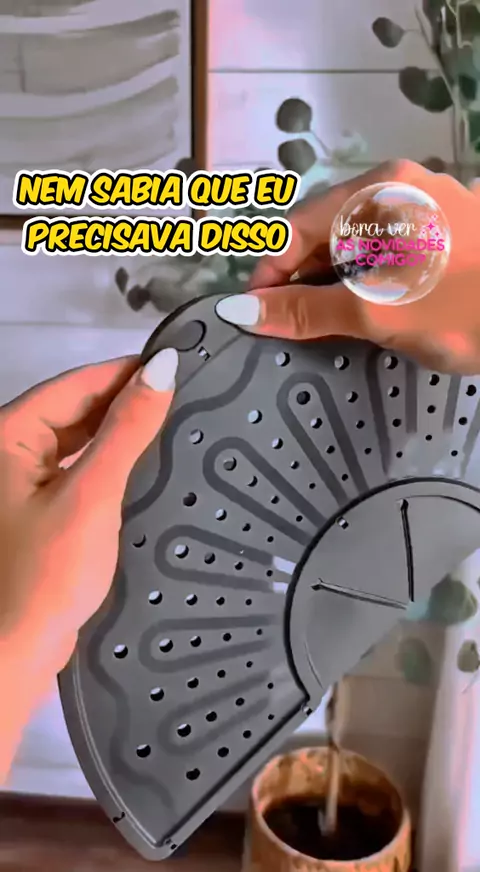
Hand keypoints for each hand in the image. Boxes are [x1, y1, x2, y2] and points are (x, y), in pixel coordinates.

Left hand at [0, 347, 177, 779]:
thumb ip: (128, 430)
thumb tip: (162, 368)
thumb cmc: (45, 573)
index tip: (174, 365)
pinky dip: (105, 467)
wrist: (15, 652)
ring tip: (169, 427)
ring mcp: (19, 484)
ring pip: (76, 442)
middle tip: (182, 398)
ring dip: (116, 436)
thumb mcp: (92, 494)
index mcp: (7, 435)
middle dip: (123, 404)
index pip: (74, 385)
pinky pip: (75, 472)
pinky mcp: (35, 512)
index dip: (124, 372)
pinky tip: (139, 468)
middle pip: (73, 411)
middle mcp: (7, 452)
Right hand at [216, 160, 479, 373]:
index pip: (296, 227)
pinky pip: (389, 250)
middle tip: (293, 327)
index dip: (268, 275)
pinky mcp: (449, 231)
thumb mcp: (375, 313)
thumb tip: (237, 310)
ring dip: (334, 283)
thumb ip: (305, 310)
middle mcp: (401, 185)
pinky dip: (368, 280)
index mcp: (377, 190)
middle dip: (301, 280)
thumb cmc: (460, 309)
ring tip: (332, 324)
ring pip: (359, 243)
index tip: (255, 317)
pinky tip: (374, 310)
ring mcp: (428, 206)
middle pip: (326, 231)